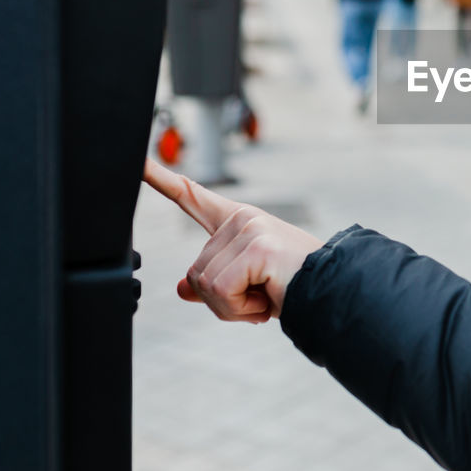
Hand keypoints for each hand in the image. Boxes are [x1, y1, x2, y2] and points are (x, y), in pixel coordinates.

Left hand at [143, 158, 323, 322]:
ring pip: (205, 285)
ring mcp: (249, 230)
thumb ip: (212, 284)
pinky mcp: (256, 247)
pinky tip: (267, 299)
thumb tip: (182, 288)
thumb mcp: (245, 286)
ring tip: (266, 296)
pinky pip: (221, 291)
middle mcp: (242, 219)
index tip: (138, 161)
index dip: (162, 180)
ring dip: (233, 307)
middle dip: (223, 299)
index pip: (193, 198)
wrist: (332, 293)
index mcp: (238, 222)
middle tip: (260, 295)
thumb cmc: (293, 287)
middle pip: (196, 273)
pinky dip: (240, 308)